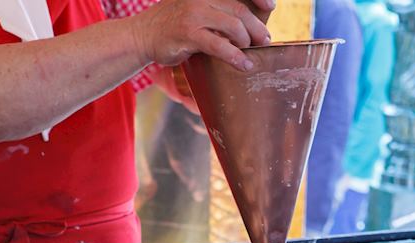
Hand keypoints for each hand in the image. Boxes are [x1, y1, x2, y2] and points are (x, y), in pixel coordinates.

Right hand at [133, 0, 273, 71]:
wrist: (143, 34)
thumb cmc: (175, 26)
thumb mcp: (197, 10)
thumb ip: (217, 12)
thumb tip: (248, 25)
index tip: (270, 5)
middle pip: (240, 10)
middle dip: (257, 27)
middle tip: (265, 40)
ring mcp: (194, 13)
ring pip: (233, 26)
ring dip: (247, 42)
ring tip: (252, 54)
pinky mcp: (188, 33)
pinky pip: (219, 45)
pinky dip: (235, 56)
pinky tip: (244, 64)